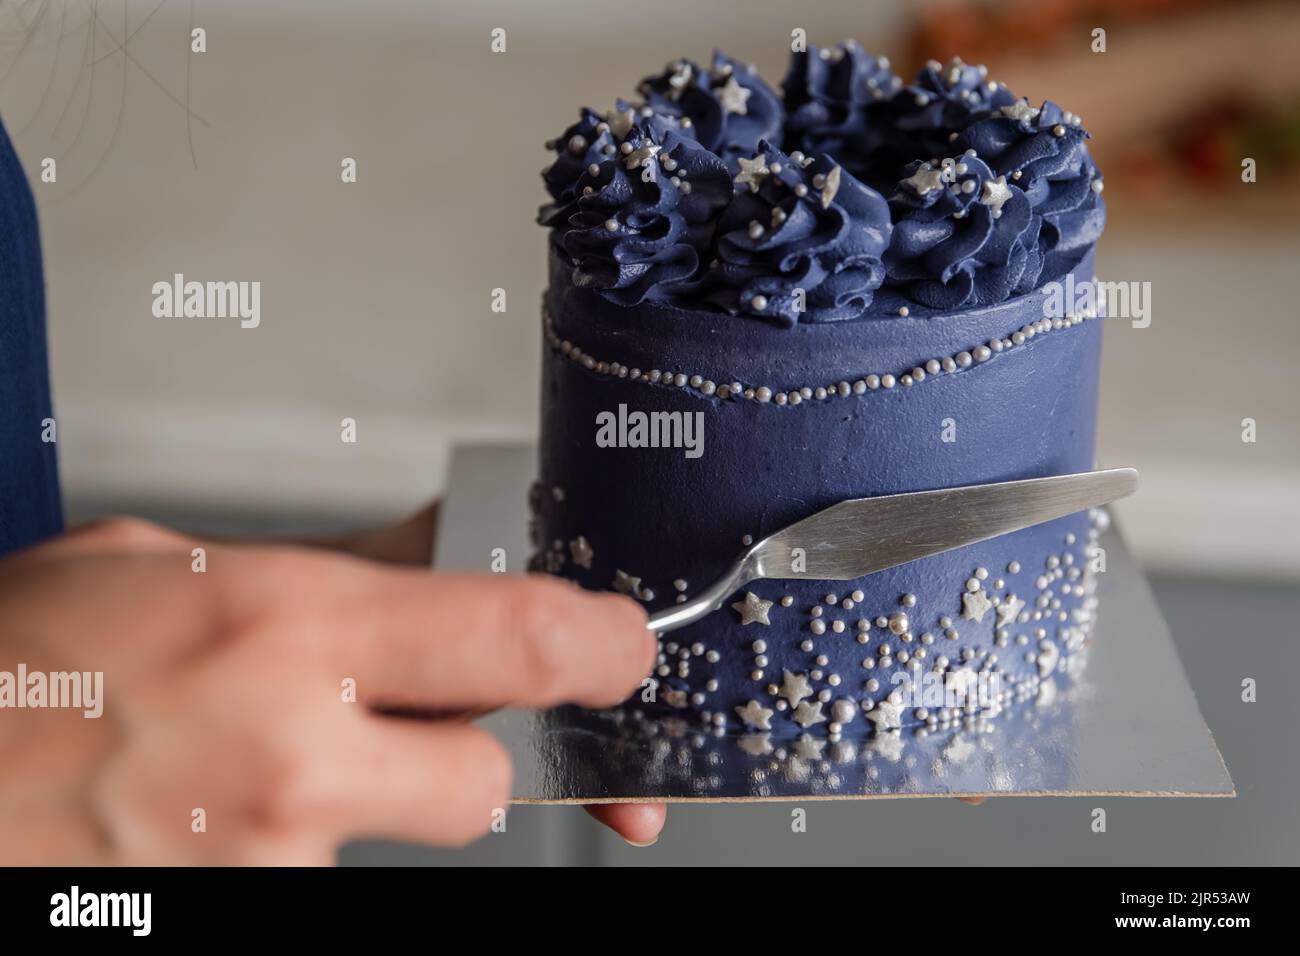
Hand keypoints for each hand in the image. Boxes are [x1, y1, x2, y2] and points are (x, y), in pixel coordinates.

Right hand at [0, 518, 654, 863]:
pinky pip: (318, 876)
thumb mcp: (168, 561)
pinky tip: (207, 802)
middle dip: (463, 751)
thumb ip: (326, 568)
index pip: (521, 640)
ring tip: (240, 755)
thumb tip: (438, 558)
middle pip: (485, 780)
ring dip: (358, 800)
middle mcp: (293, 753)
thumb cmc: (11, 660)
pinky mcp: (241, 915)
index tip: (623, 649)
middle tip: (401, 715)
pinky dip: (289, 842)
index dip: (602, 647)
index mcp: (287, 626)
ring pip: (398, 838)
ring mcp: (267, 859)